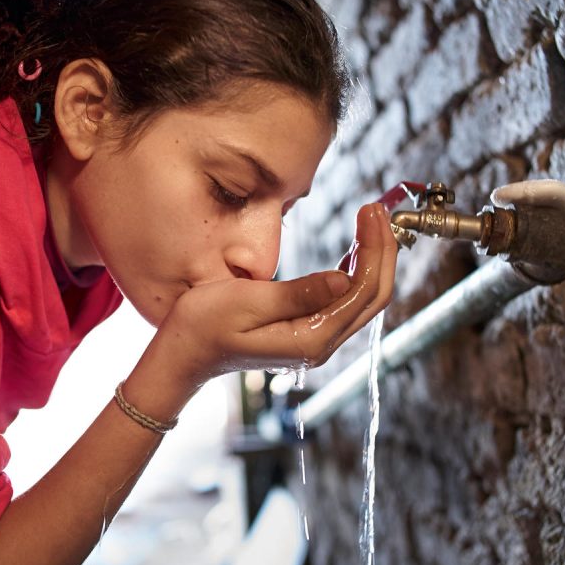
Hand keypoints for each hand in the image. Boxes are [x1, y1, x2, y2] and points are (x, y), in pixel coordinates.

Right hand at [151, 203, 397, 387]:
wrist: (182, 355)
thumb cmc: (204, 326)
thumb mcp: (246, 303)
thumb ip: (297, 294)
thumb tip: (344, 279)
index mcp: (310, 338)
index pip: (363, 289)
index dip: (374, 247)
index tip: (370, 210)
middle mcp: (321, 344)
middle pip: (373, 296)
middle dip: (382, 250)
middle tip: (376, 209)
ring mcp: (315, 341)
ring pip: (363, 300)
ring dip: (371, 260)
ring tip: (370, 221)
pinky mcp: (306, 333)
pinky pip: (344, 303)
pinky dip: (355, 273)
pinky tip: (352, 251)